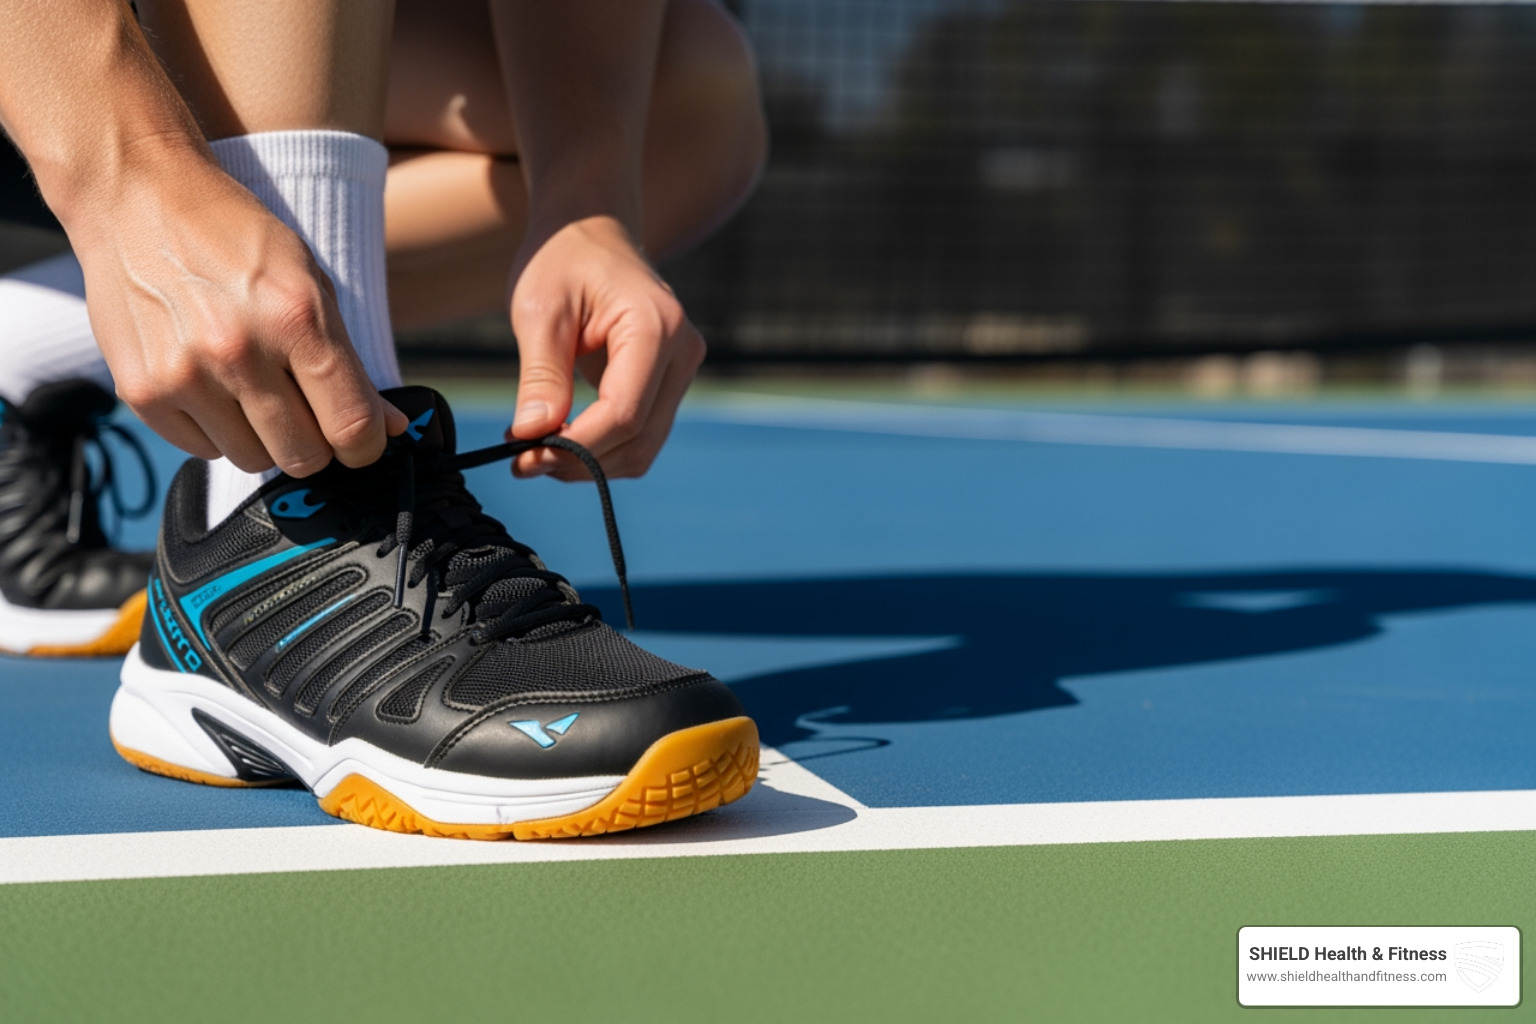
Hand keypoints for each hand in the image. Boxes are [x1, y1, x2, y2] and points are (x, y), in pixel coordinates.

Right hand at [73, 153, 406, 475]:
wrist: (137, 196)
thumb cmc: (235, 237)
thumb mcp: (309, 281)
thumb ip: (350, 362)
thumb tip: (391, 427)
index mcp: (294, 316)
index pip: (351, 425)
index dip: (367, 446)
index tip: (363, 442)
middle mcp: (237, 350)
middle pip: (304, 456)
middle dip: (315, 442)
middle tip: (305, 410)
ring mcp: (184, 374)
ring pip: (252, 459)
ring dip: (262, 436)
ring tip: (250, 385)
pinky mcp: (142, 391)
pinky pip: (201, 450)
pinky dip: (215, 430)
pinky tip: (210, 383)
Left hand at [505, 215, 704, 479]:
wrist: (590, 230)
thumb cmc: (562, 259)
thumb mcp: (539, 311)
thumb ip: (541, 375)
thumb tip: (532, 435)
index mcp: (657, 327)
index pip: (624, 413)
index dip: (576, 445)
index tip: (525, 456)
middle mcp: (683, 351)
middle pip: (639, 438)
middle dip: (581, 460)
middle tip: (524, 460)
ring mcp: (682, 368)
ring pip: (643, 446)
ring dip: (591, 461)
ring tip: (536, 448)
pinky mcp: (669, 381)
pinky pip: (641, 433)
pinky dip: (601, 447)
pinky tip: (560, 435)